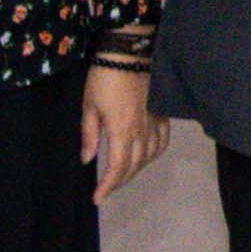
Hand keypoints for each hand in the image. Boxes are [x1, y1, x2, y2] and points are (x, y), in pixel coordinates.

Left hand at [78, 62, 166, 202]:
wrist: (129, 53)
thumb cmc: (104, 78)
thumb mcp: (88, 106)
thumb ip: (89, 135)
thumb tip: (87, 159)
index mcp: (121, 130)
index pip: (118, 167)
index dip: (108, 186)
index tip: (97, 198)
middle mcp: (141, 130)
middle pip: (135, 166)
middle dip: (120, 182)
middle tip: (106, 190)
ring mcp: (155, 122)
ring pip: (150, 156)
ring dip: (136, 170)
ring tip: (123, 175)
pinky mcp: (162, 114)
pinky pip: (163, 141)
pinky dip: (154, 154)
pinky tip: (146, 156)